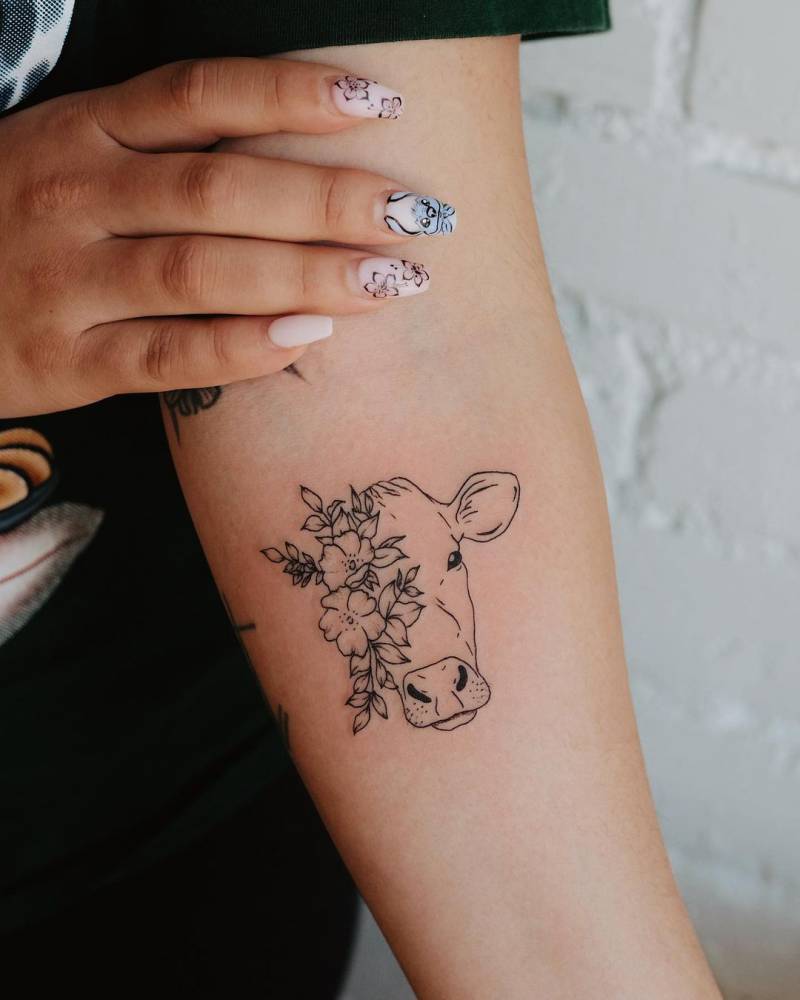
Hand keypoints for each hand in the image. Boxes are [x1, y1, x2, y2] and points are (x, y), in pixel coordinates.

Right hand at [0, 57, 452, 415]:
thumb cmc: (18, 224)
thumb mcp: (73, 160)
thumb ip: (161, 154)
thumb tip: (292, 156)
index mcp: (82, 132)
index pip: (200, 96)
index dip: (293, 95)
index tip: (382, 108)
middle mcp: (75, 196)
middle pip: (220, 187)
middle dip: (328, 199)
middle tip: (419, 213)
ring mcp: (67, 280)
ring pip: (201, 270)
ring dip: (306, 274)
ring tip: (392, 281)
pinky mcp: (67, 360)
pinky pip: (168, 354)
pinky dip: (242, 347)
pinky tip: (309, 338)